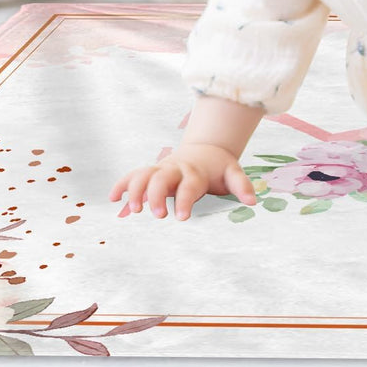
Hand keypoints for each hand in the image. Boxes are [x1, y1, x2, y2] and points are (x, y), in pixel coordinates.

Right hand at [109, 143, 256, 220]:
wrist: (206, 148)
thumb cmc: (218, 167)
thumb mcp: (233, 172)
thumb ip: (241, 185)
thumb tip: (253, 201)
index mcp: (195, 172)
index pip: (189, 186)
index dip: (184, 201)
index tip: (181, 218)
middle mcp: (175, 169)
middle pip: (161, 179)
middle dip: (156, 197)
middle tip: (158, 216)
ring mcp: (161, 169)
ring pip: (144, 175)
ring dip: (136, 191)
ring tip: (132, 211)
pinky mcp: (151, 171)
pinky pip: (133, 175)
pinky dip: (123, 184)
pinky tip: (113, 199)